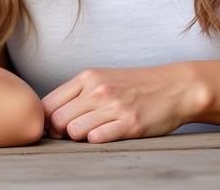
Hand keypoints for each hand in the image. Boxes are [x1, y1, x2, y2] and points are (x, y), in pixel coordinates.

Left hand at [42, 64, 205, 143]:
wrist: (173, 87)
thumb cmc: (134, 85)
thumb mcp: (102, 79)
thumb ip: (77, 93)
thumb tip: (50, 114)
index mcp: (87, 78)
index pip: (49, 102)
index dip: (46, 120)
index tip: (53, 128)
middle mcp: (97, 90)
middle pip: (58, 119)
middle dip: (59, 132)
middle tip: (69, 136)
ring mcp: (114, 107)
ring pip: (74, 130)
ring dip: (78, 138)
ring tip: (89, 135)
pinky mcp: (130, 124)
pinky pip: (99, 138)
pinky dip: (96, 141)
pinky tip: (104, 136)